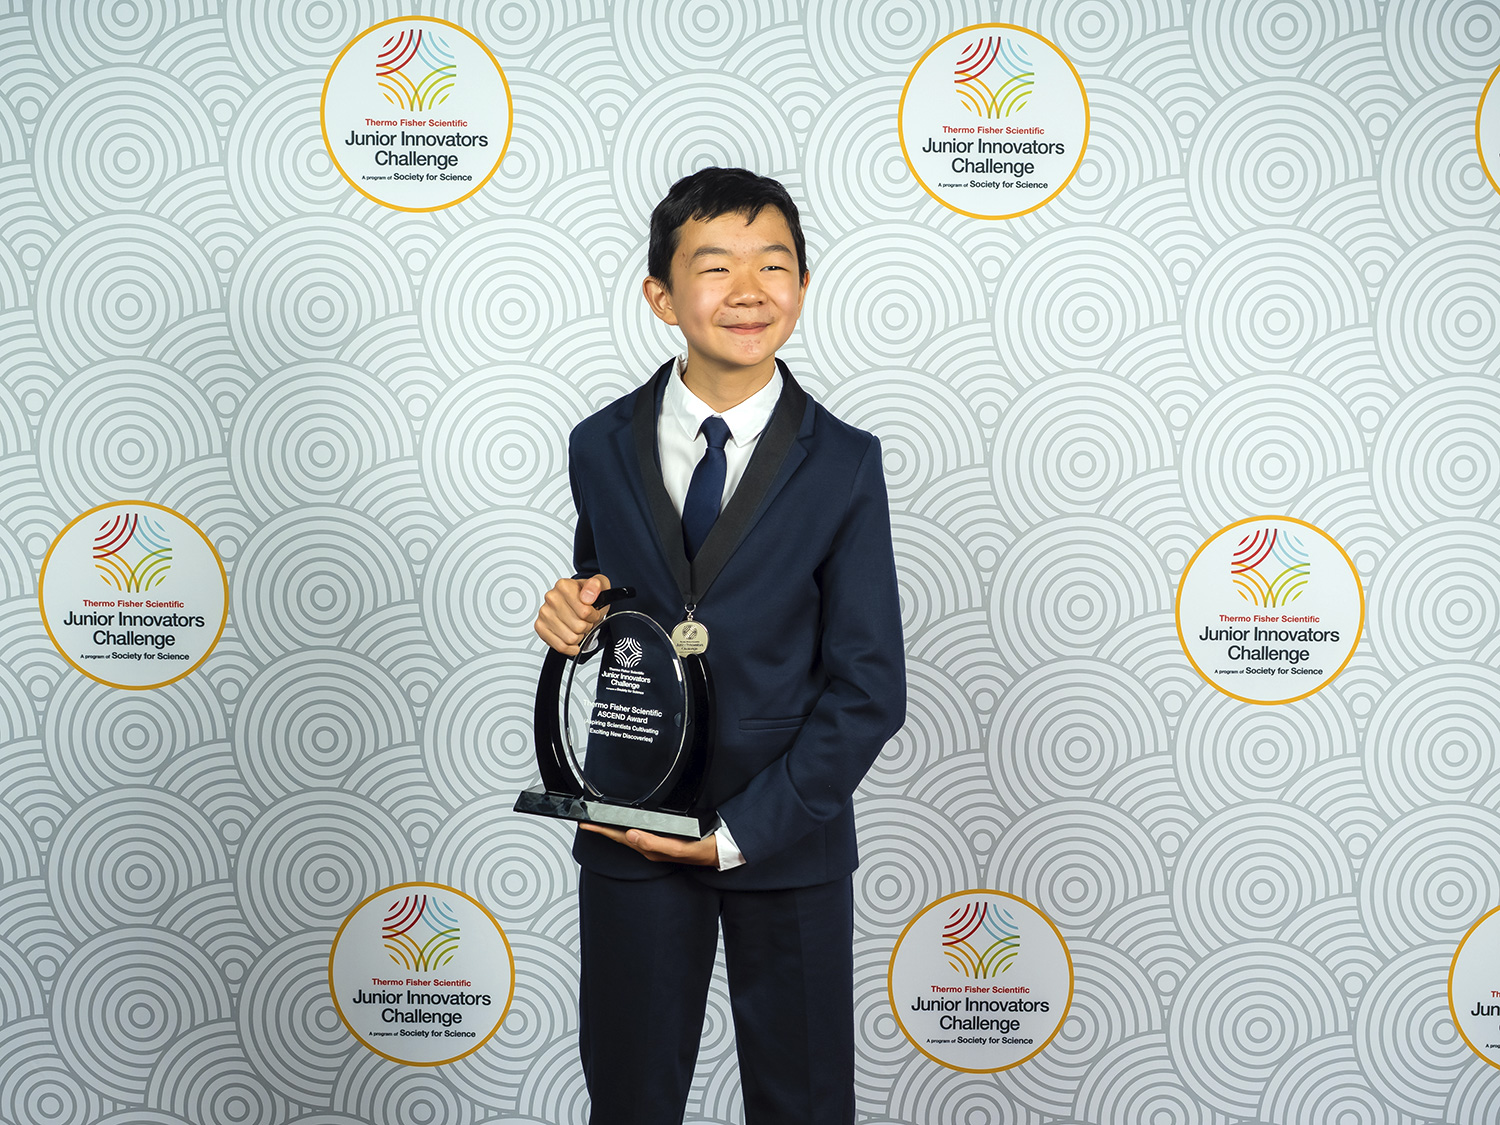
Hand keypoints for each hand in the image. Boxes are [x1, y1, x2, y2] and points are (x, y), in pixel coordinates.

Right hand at [534, 573, 611, 654]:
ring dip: (579, 636)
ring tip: (577, 626)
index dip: (593, 616)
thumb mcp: (599, 585)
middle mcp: (551, 598)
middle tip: (585, 619)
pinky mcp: (541, 627)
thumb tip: (587, 596)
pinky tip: (573, 639)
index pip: (585, 612)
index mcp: (564, 586)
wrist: (580, 600)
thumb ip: (595, 586)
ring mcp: (545, 613)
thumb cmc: (588, 595)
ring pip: (570, 638)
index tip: (592, 612)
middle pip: (578, 627)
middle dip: (586, 626)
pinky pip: (560, 646)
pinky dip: (570, 647)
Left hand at [579, 823, 718, 865]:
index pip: (620, 837)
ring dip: (613, 829)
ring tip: (600, 823)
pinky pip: (640, 834)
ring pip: (628, 836)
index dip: (602, 830)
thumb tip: (632, 835)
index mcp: (650, 848)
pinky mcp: (661, 840)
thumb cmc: (700, 851)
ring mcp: (655, 844)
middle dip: (603, 829)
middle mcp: (650, 847)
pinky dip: (628, 828)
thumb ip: (655, 843)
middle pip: (620, 836)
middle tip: (586, 822)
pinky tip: (626, 826)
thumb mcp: (678, 847)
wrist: (718, 851)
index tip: (587, 823)